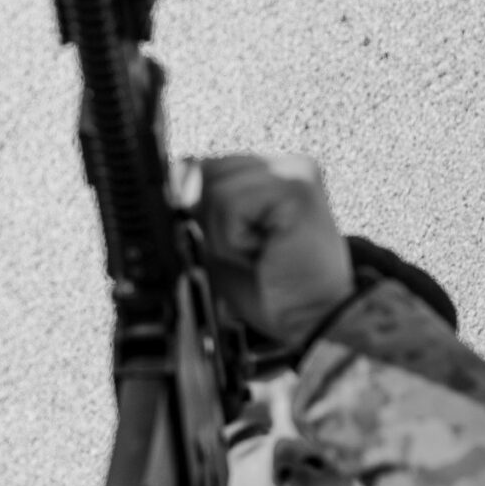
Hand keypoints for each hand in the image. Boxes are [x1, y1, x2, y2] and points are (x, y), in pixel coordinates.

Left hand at [195, 154, 353, 354]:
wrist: (309, 319)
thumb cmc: (270, 288)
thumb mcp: (220, 242)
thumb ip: (200, 207)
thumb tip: (174, 175)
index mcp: (271, 175)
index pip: (207, 167)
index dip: (200, 208)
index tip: (230, 243)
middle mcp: (286, 166)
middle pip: (207, 171)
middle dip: (212, 222)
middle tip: (250, 251)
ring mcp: (295, 172)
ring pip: (215, 188)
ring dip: (224, 235)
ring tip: (258, 252)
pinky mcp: (297, 188)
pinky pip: (231, 205)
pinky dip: (235, 240)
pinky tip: (264, 252)